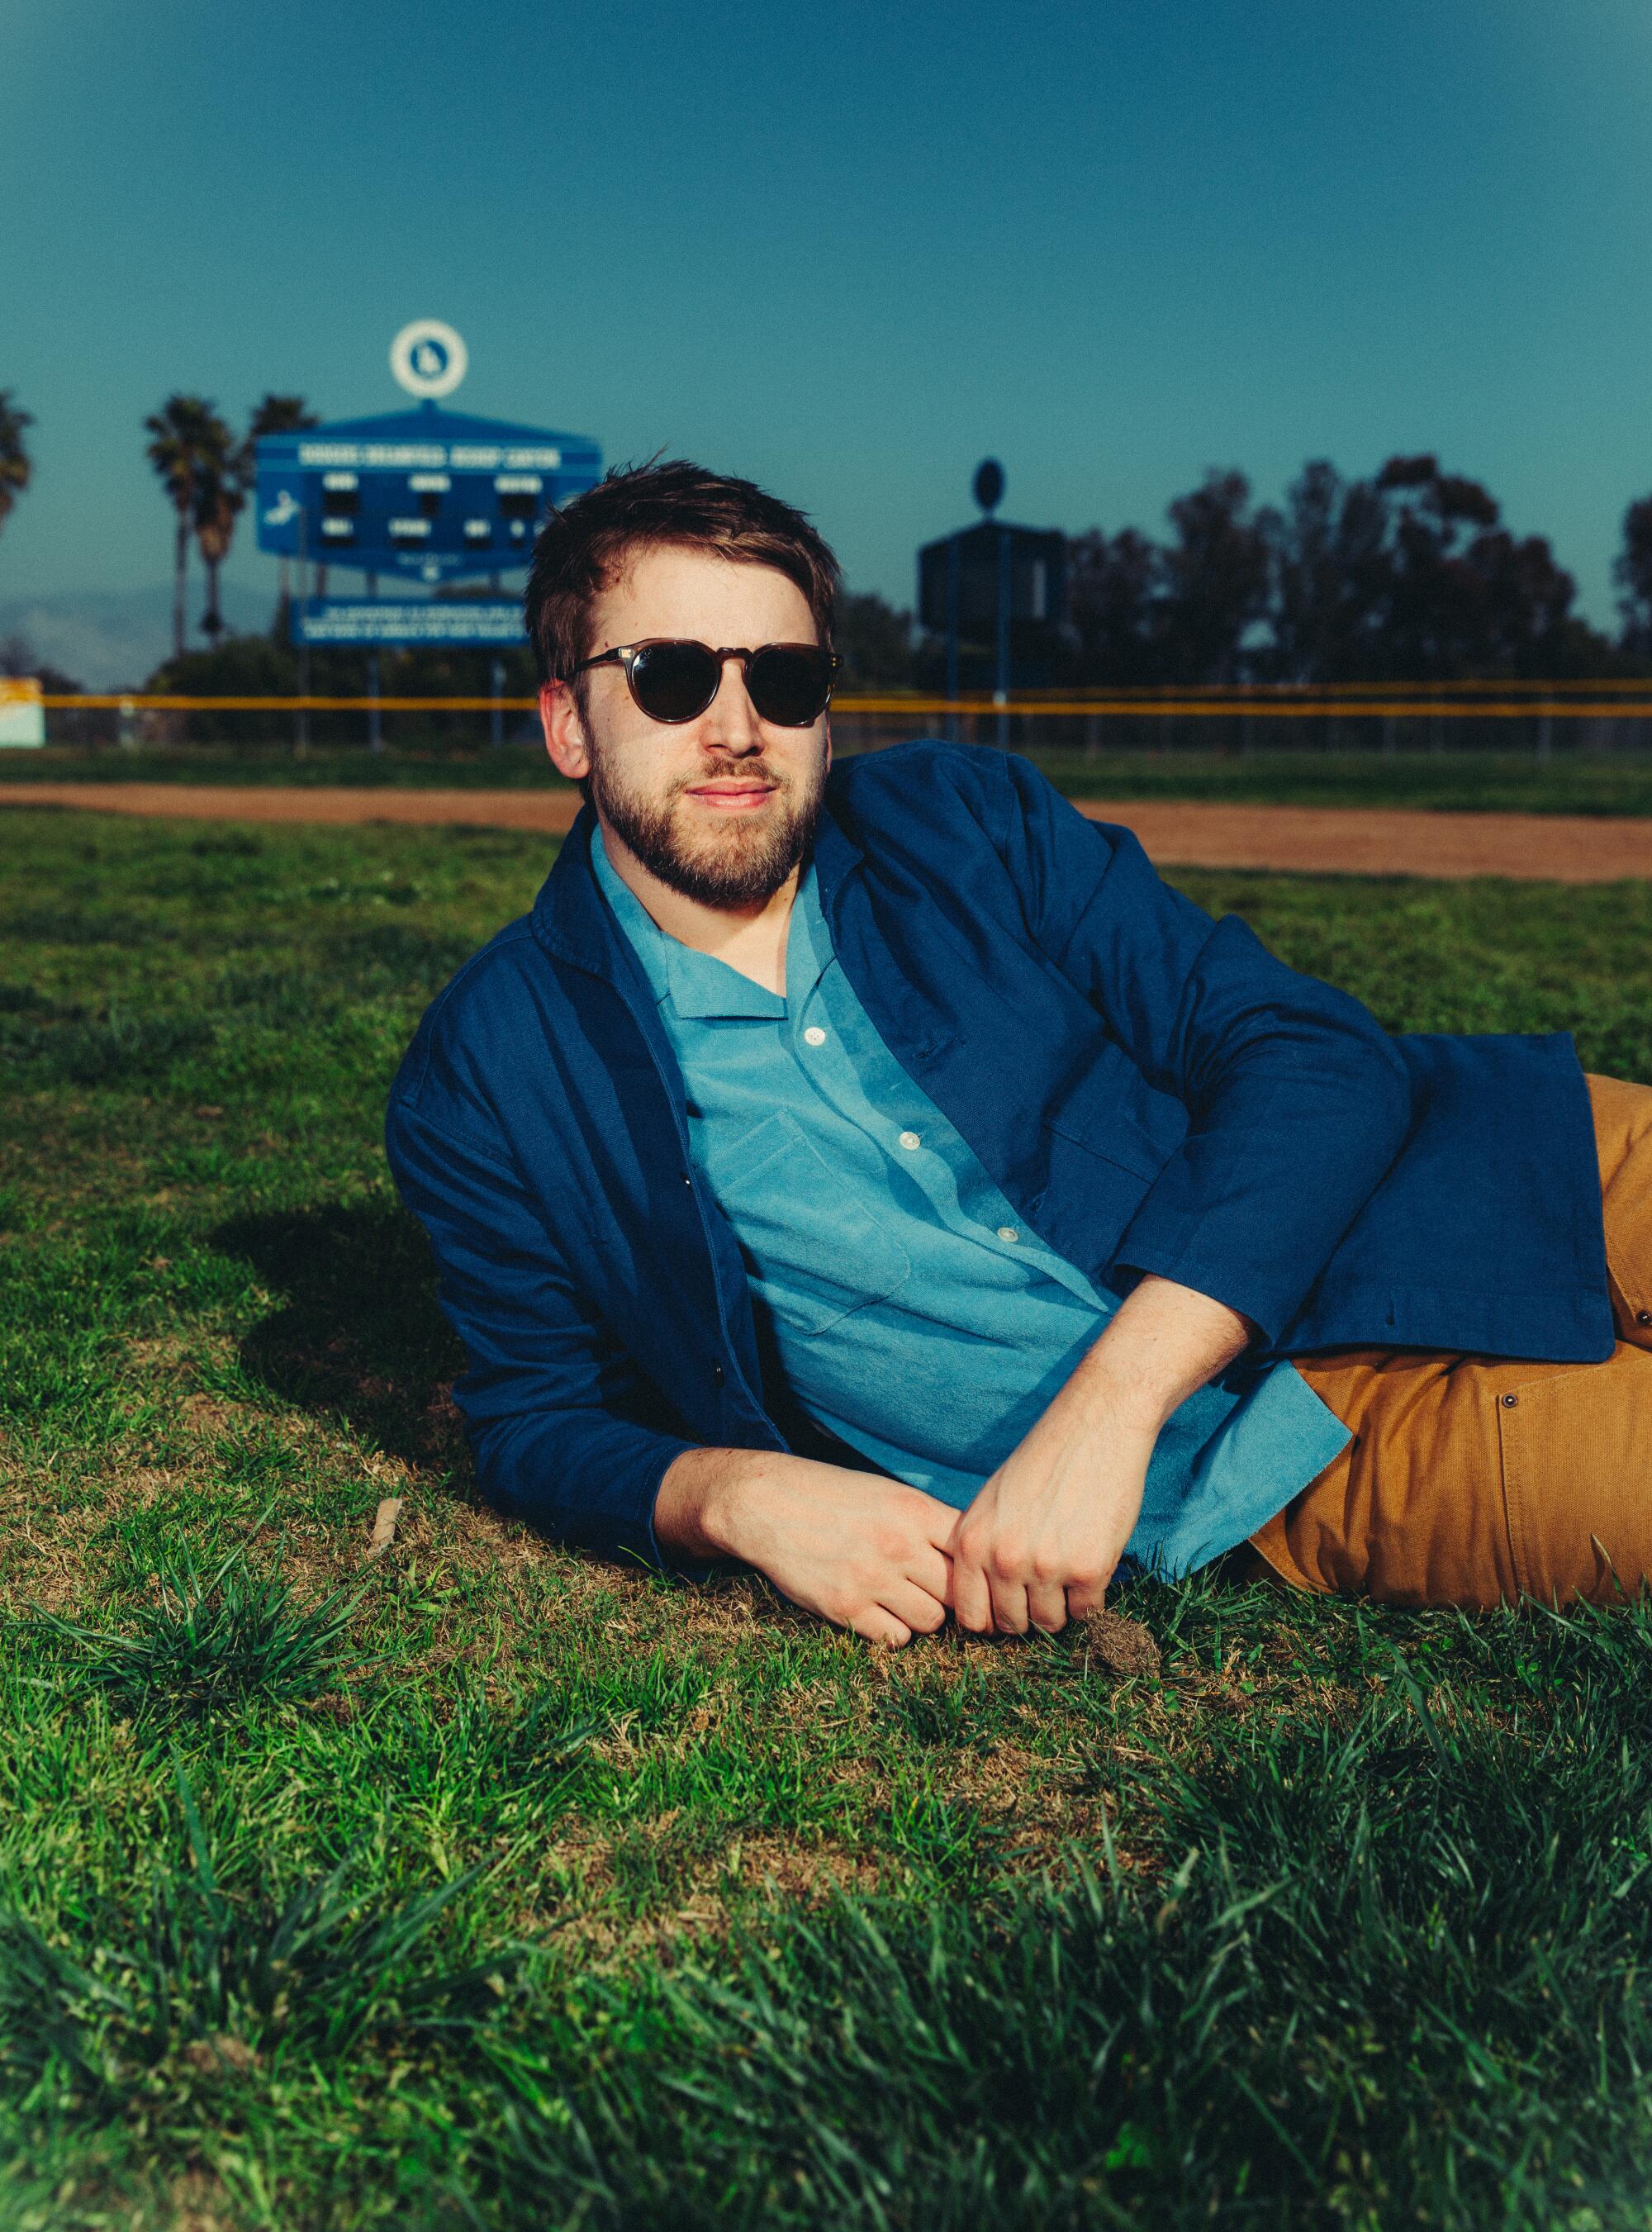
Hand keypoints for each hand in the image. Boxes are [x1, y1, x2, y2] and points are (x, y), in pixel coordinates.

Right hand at [656, 1448, 957, 1647]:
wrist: (768, 1505)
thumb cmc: (834, 1498)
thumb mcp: (888, 1494)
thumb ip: (928, 1522)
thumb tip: (971, 1557)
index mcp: (913, 1510)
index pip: (970, 1551)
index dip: (974, 1567)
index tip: (967, 1574)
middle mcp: (898, 1545)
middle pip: (957, 1592)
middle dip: (951, 1597)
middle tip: (935, 1593)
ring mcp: (872, 1578)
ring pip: (932, 1621)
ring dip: (923, 1615)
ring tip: (905, 1600)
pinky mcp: (846, 1608)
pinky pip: (895, 1638)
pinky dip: (893, 1631)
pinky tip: (880, 1612)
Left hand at [946, 1410, 1154, 1637]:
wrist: (1093, 1427)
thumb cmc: (1041, 1461)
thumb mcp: (990, 1502)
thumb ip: (981, 1550)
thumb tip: (983, 1605)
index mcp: (971, 1543)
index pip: (970, 1617)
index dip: (992, 1619)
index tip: (1009, 1608)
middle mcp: (1002, 1559)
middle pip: (1012, 1625)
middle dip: (1028, 1615)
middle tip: (1045, 1591)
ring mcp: (1046, 1567)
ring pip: (1050, 1623)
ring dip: (1061, 1608)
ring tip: (1068, 1575)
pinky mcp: (1089, 1568)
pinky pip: (1087, 1611)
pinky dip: (1091, 1598)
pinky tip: (1092, 1566)